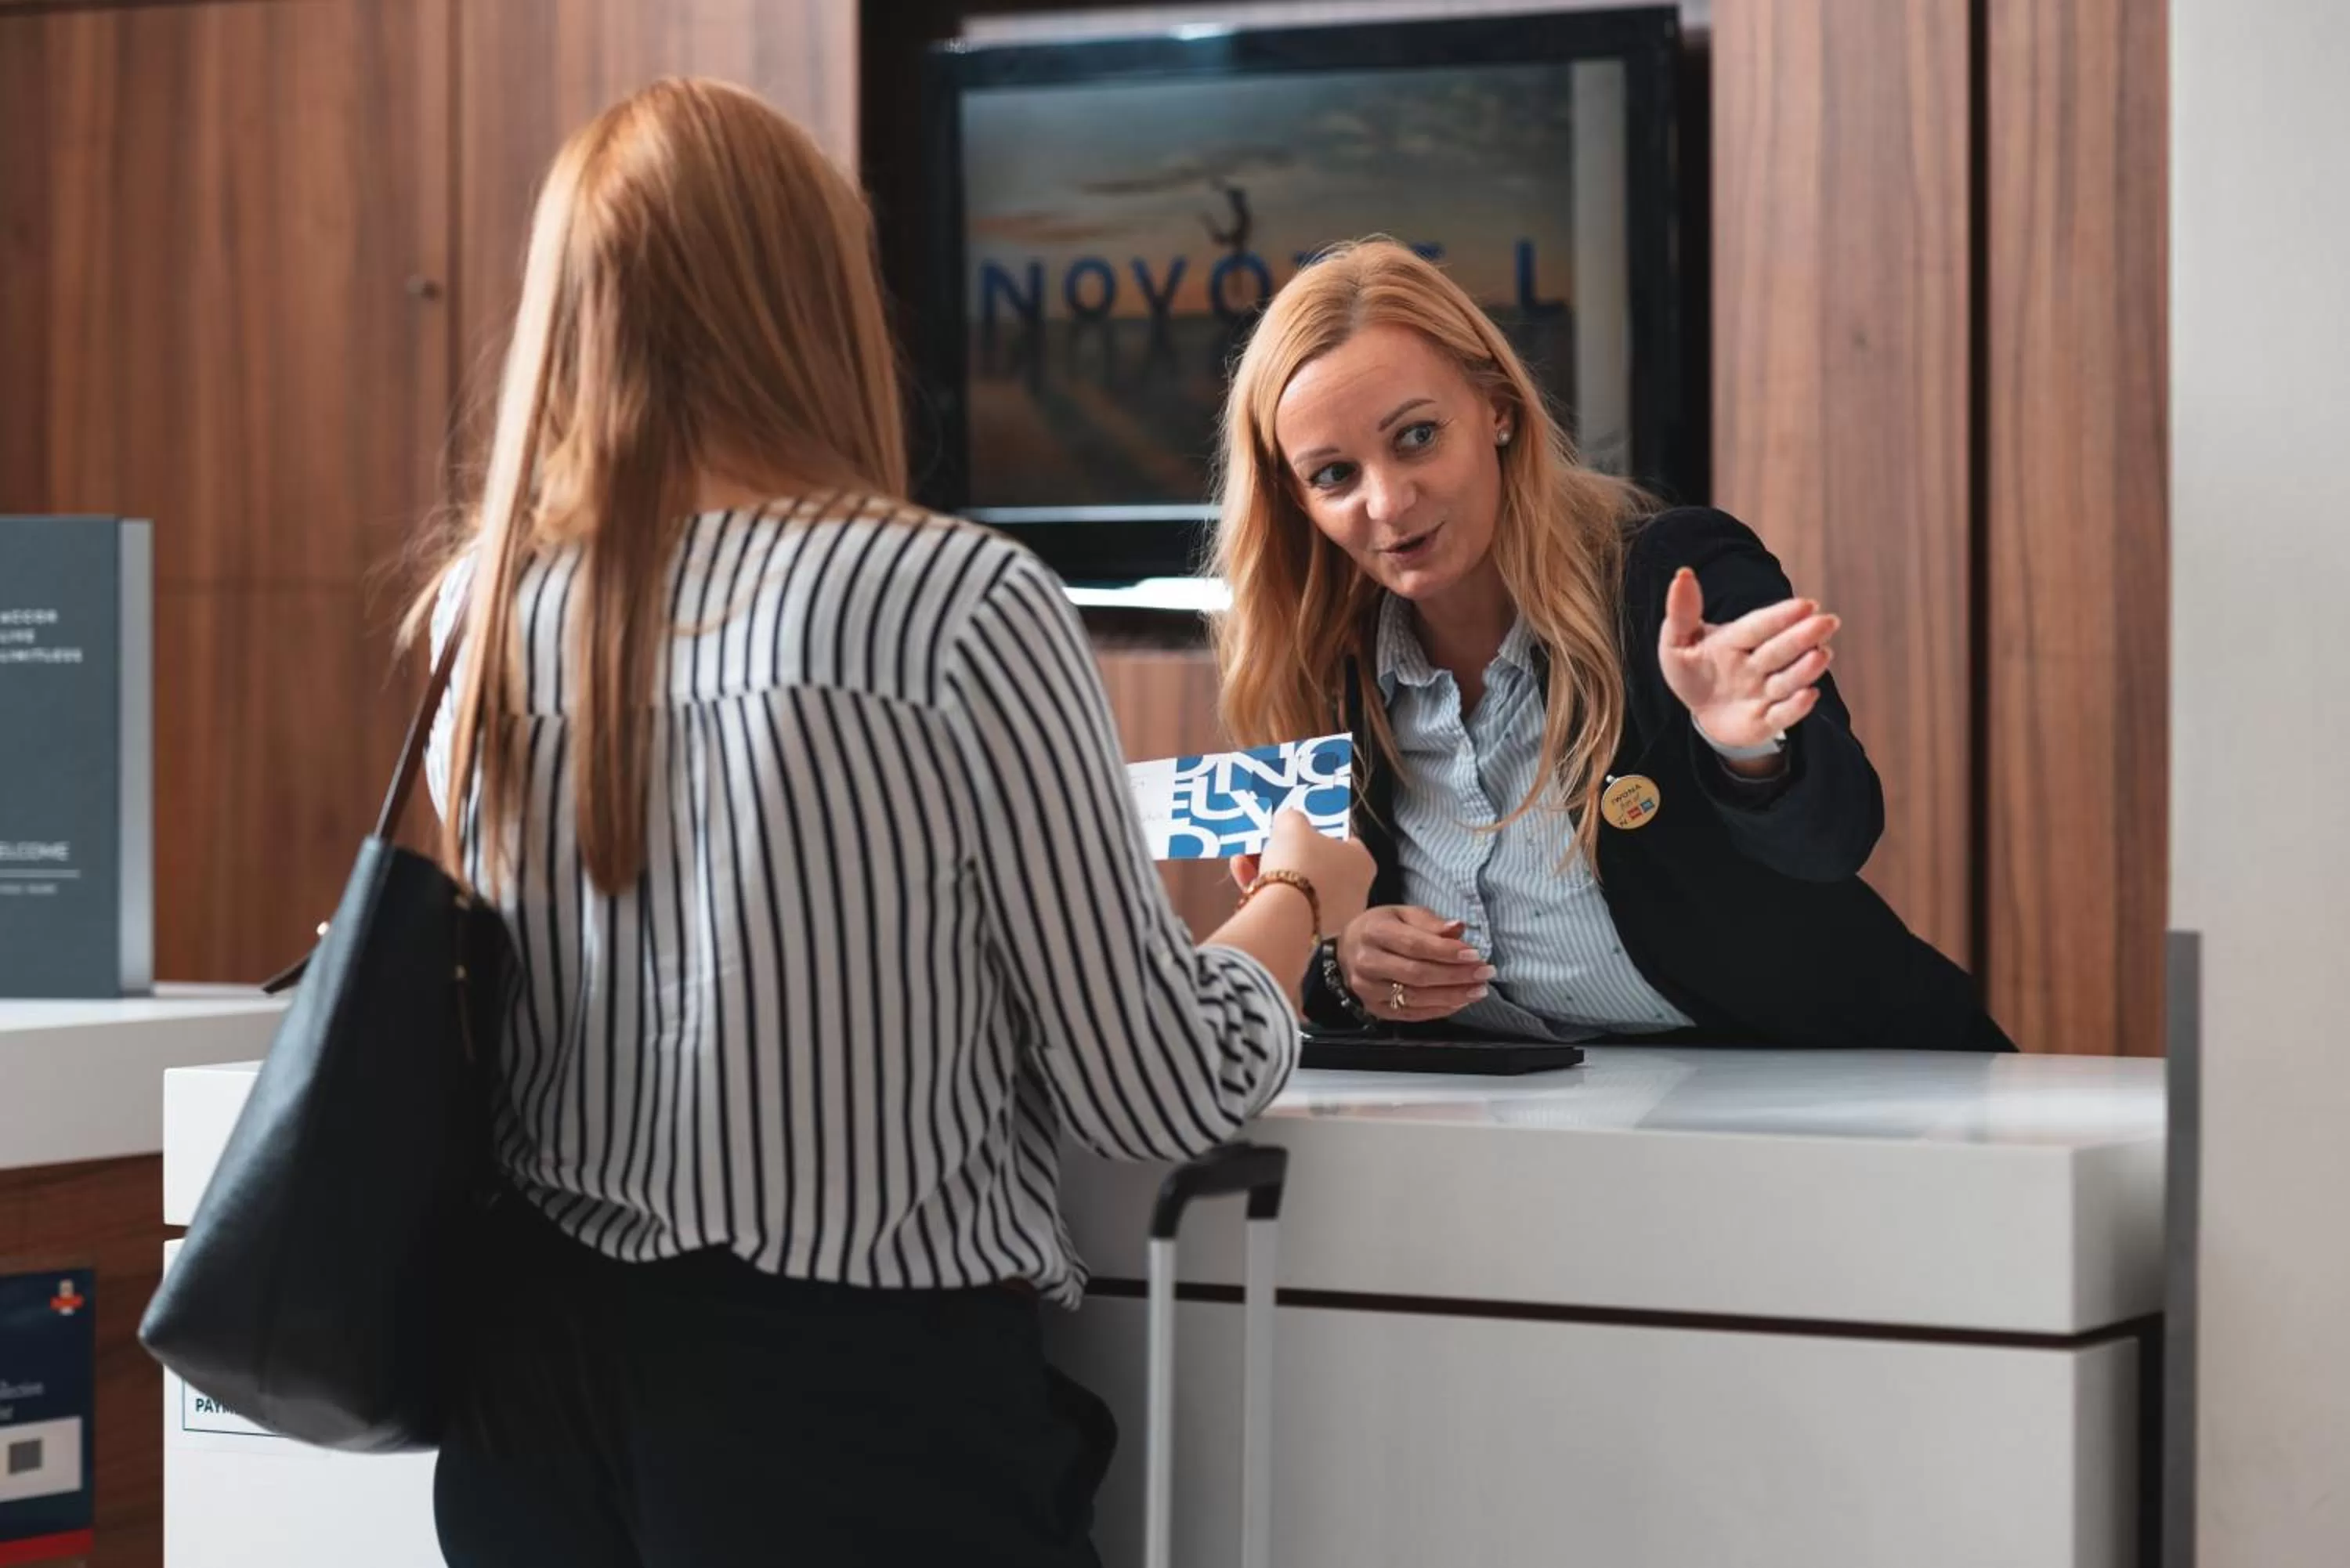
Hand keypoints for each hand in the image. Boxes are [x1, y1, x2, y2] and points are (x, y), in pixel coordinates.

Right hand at [1237, 810, 1375, 936]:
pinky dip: (1269, 893)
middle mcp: (1355, 892)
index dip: (1320, 836)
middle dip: (1289, 856)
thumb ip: (1293, 819)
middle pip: (1317, 867)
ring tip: (1245, 860)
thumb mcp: (1291, 824)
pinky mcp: (1311, 932)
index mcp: (1363, 863)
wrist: (1285, 911)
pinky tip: (1244, 878)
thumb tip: (1290, 822)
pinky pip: (1290, 907)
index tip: (1299, 834)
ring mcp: (1334, 916)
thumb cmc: (1300, 861)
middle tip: (1267, 846)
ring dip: (1271, 872)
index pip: (1346, 844)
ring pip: (1299, 888)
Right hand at [1335, 906, 1493, 1022]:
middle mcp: (1367, 962)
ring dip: (1452, 996)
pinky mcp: (1374, 1009)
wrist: (1347, 950)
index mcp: (1374, 932)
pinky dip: (1438, 1010)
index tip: (1475, 955)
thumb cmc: (1381, 928)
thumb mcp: (1403, 915)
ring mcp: (1368, 989)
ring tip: (1478, 991)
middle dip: (1456, 976)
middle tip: (1485, 974)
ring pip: (1415, 997)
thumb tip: (1458, 929)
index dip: (1447, 952)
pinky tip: (1459, 1002)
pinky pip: (1410, 1014)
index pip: (1415, 945)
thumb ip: (1431, 923)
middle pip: (1417, 974)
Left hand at [1657, 567, 1838, 749]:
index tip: (1806, 604)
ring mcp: (1764, 693)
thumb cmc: (1691, 670)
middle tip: (1827, 621)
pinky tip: (1809, 694)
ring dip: (1804, 669)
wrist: (1701, 711)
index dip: (1780, 616)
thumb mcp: (1676, 642)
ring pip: (1786, 681)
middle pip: (1780, 650)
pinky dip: (1795, 707)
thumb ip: (1682, 612)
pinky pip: (1781, 716)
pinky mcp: (1765, 722)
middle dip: (1803, 637)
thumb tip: (1684, 573)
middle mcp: (1757, 665)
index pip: (1759, 626)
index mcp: (1737, 640)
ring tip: (1821, 654)